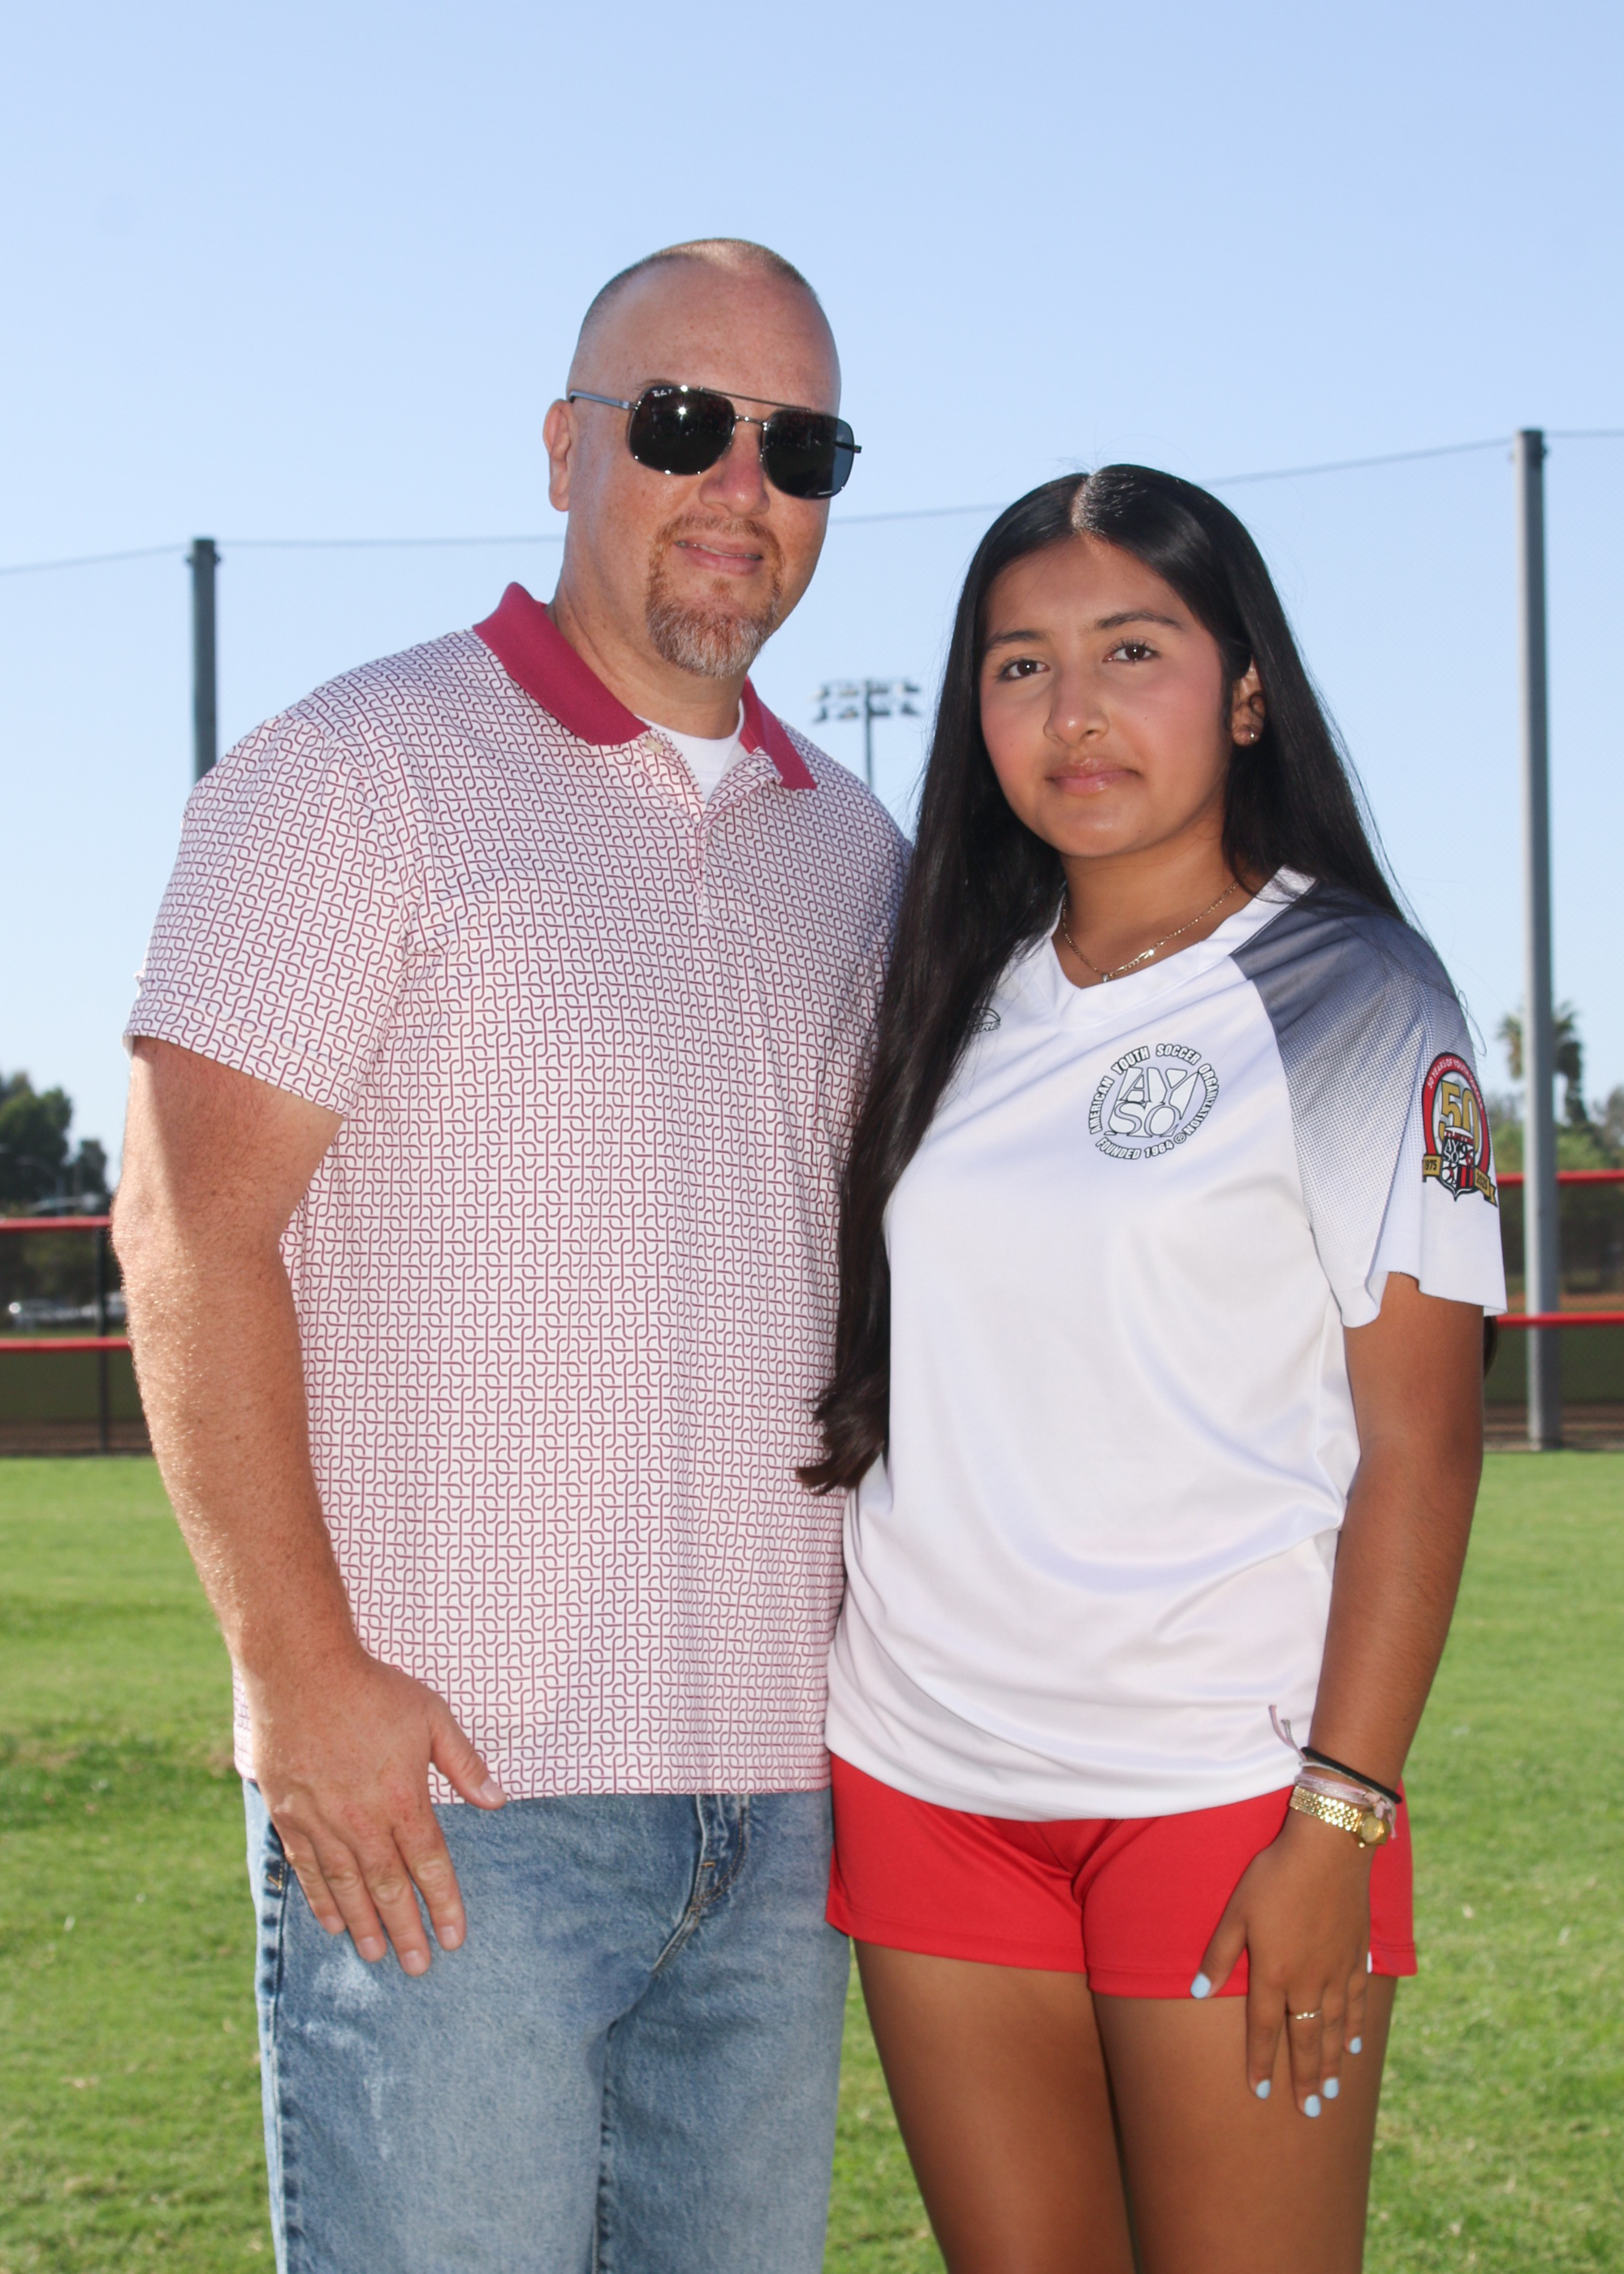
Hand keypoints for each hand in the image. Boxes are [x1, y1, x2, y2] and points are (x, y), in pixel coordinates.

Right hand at [247, 1646, 506, 1975]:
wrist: (301, 1672)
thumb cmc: (373, 1690)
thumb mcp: (432, 1715)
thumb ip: (464, 1763)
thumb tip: (497, 1801)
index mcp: (403, 1797)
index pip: (429, 1863)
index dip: (443, 1903)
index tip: (454, 1937)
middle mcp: (362, 1819)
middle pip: (388, 1886)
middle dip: (406, 1929)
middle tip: (418, 1966)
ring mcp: (322, 1820)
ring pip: (347, 1885)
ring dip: (365, 1924)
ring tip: (378, 1955)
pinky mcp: (290, 1814)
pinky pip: (308, 1868)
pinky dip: (321, 1899)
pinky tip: (333, 1923)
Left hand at [1193, 1805, 1371, 2114]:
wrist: (1329, 1851)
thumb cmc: (1274, 1876)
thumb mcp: (1237, 1911)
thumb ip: (1219, 1955)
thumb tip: (1197, 1992)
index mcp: (1274, 1973)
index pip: (1266, 2030)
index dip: (1261, 2063)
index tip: (1259, 2092)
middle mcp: (1309, 1982)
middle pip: (1306, 2040)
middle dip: (1305, 2078)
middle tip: (1309, 2112)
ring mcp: (1337, 1972)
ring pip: (1335, 2029)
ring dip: (1332, 2062)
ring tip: (1332, 2091)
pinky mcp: (1357, 1958)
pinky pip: (1358, 2004)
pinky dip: (1356, 2027)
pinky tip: (1355, 2045)